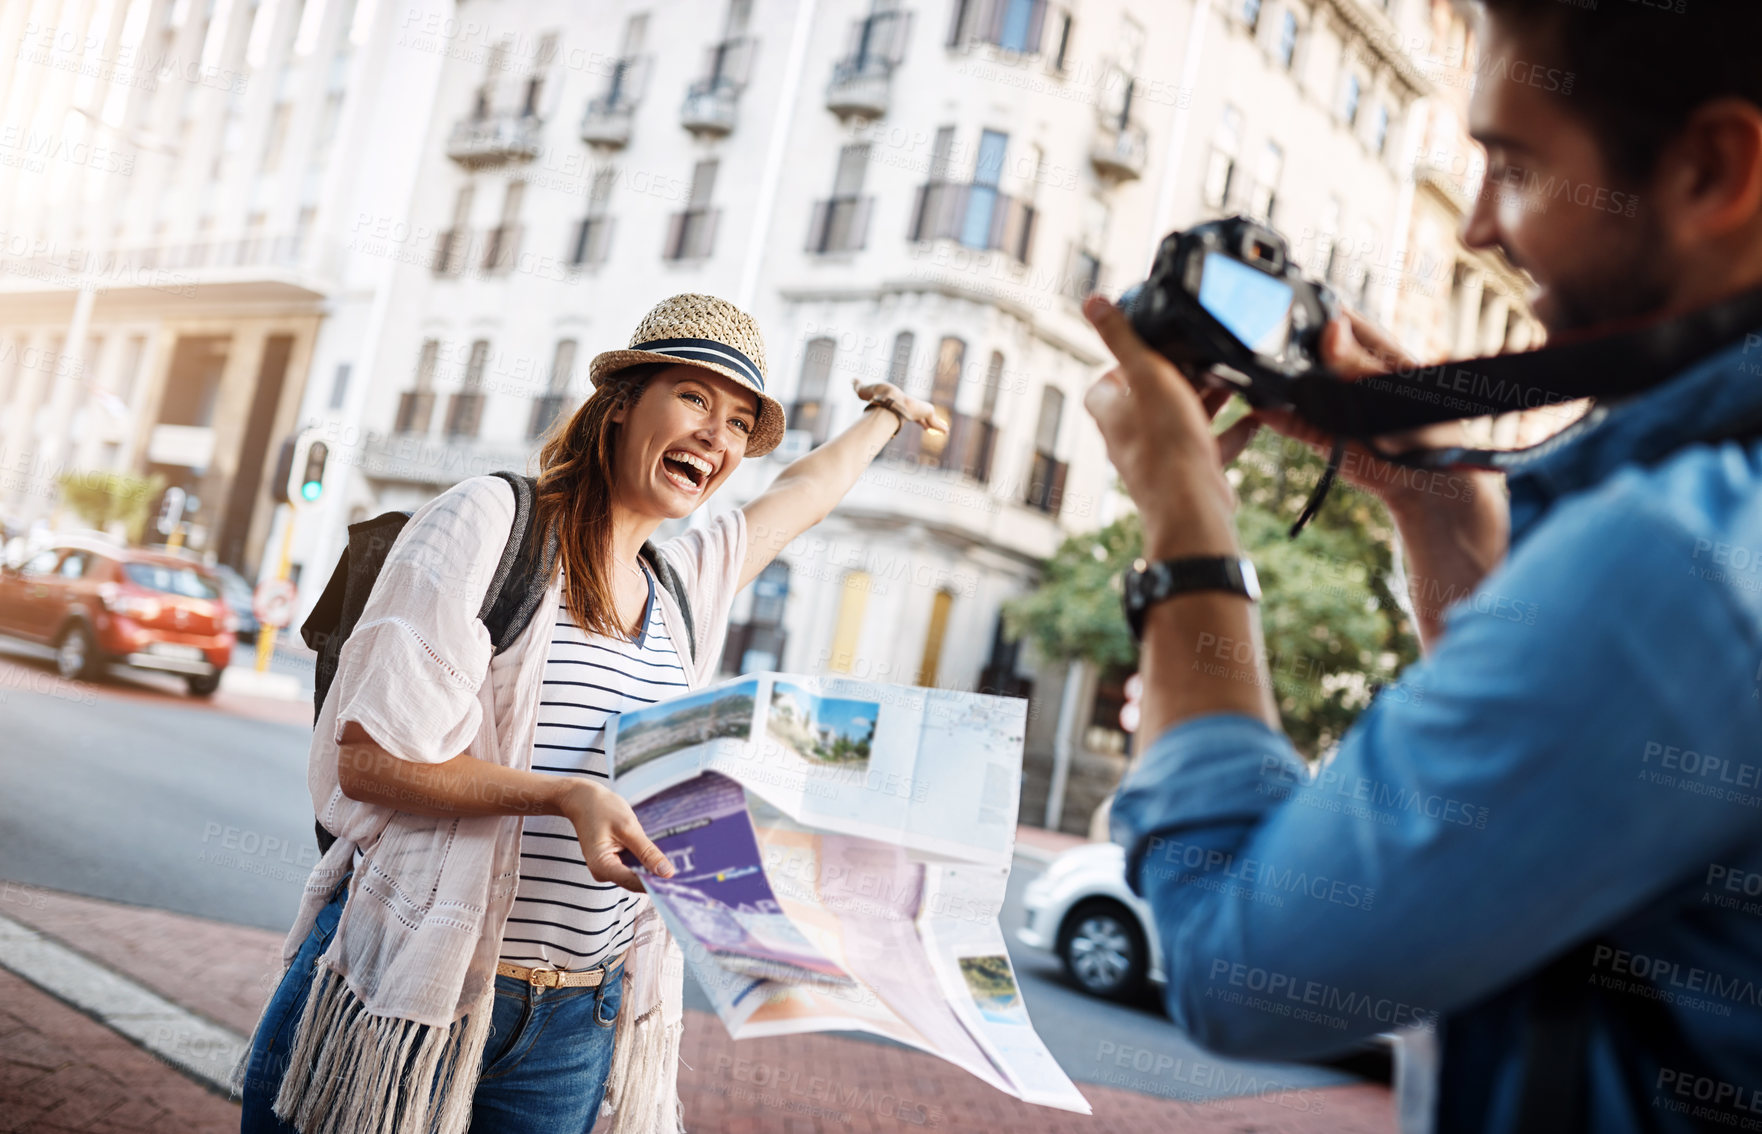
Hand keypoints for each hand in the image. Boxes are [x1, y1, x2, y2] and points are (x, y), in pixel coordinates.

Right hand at [560, 781, 675, 892]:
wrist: (582, 799)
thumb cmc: (601, 808)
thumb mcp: (628, 827)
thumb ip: (647, 851)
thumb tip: (666, 873)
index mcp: (602, 866)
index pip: (635, 882)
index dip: (657, 884)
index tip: (679, 883)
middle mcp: (603, 872)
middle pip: (636, 881)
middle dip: (657, 877)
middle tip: (686, 872)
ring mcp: (608, 868)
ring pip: (636, 874)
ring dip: (652, 869)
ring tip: (678, 862)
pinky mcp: (613, 861)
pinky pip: (632, 865)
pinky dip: (645, 861)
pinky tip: (661, 855)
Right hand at [852, 379, 946, 434]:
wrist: (887, 397)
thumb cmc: (876, 394)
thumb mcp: (864, 391)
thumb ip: (858, 386)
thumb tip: (851, 379)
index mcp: (900, 402)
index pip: (907, 408)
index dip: (912, 413)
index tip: (915, 416)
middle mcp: (911, 405)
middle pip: (920, 414)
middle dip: (925, 419)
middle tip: (928, 426)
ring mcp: (920, 408)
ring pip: (930, 418)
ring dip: (936, 424)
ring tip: (944, 430)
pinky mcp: (926, 410)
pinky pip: (935, 420)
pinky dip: (940, 426)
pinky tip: (946, 431)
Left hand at [1081, 295, 1250, 556]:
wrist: (1191, 503)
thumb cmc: (1163, 443)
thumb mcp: (1146, 374)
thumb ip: (1121, 337)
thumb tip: (1093, 302)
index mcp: (1111, 412)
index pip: (1106, 381)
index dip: (1125, 361)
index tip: (1151, 345)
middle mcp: (1130, 436)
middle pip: (1151, 397)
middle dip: (1178, 375)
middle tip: (1202, 357)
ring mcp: (1161, 455)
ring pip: (1183, 418)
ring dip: (1206, 399)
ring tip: (1231, 378)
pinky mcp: (1190, 471)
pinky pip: (1212, 445)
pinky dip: (1232, 430)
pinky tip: (1255, 416)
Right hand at [1254, 312, 1494, 516]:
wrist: (1421, 484)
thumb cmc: (1425, 432)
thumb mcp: (1396, 392)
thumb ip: (1361, 364)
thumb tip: (1332, 329)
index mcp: (1374, 353)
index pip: (1343, 323)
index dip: (1320, 314)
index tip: (1295, 306)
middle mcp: (1348, 374)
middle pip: (1313, 352)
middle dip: (1292, 349)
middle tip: (1272, 343)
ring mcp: (1331, 403)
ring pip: (1298, 385)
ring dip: (1280, 381)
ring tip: (1264, 375)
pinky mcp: (1317, 431)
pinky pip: (1290, 420)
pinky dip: (1274, 414)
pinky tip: (1263, 407)